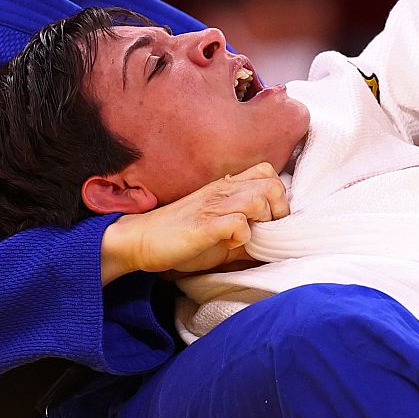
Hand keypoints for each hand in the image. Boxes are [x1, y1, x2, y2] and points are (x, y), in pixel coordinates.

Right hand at [100, 162, 288, 282]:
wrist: (139, 240)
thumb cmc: (180, 237)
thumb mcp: (219, 231)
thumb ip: (246, 231)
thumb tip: (273, 244)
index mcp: (226, 188)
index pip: (268, 173)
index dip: (278, 196)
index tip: (272, 220)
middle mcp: (222, 191)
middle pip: (272, 184)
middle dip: (279, 210)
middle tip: (266, 230)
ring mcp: (213, 206)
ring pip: (259, 200)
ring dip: (262, 222)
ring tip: (247, 237)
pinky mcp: (204, 225)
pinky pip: (238, 224)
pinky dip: (241, 237)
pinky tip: (229, 244)